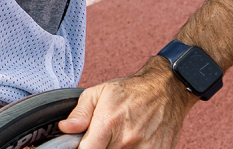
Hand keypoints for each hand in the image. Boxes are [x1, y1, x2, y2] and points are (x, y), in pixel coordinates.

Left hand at [57, 61, 195, 147]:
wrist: (167, 90)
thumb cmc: (131, 91)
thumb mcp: (98, 93)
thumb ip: (80, 113)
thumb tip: (65, 128)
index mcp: (108, 123)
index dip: (82, 148)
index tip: (84, 143)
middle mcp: (126, 140)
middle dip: (99, 146)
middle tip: (102, 137)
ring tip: (116, 138)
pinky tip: (131, 142)